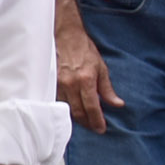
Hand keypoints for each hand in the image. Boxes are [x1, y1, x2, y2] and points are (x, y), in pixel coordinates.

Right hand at [57, 13, 120, 133]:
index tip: (101, 129)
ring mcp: (57, 83)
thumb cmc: (83, 49)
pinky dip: (64, 107)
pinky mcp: (48, 81)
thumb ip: (107, 89)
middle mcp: (70, 84)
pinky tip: (69, 109)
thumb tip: (116, 104)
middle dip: (87, 122)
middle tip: (93, 127)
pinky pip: (57, 100)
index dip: (97, 121)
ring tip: (83, 120)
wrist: (64, 35)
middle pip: (77, 111)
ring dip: (75, 117)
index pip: (92, 107)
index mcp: (85, 80)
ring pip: (65, 107)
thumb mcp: (101, 68)